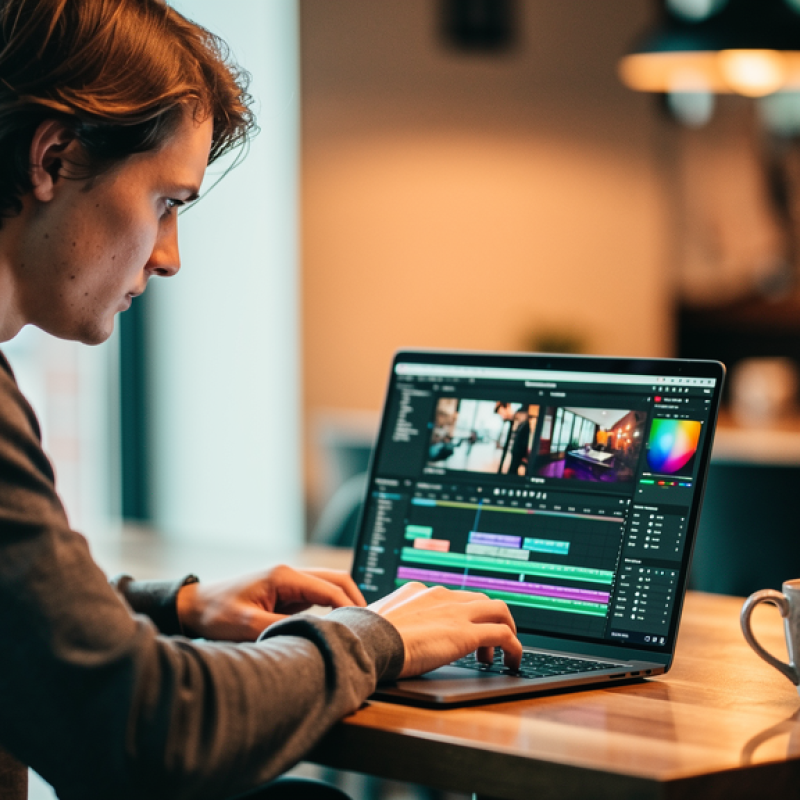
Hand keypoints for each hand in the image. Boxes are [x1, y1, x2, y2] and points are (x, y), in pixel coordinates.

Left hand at [176, 566, 366, 640]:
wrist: (195, 607)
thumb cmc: (216, 613)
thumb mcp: (246, 625)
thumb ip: (280, 628)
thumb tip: (313, 636)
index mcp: (284, 576)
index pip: (329, 589)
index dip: (348, 606)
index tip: (361, 626)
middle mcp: (290, 575)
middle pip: (335, 580)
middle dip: (355, 598)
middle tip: (369, 623)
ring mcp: (289, 584)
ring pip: (328, 587)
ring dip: (345, 602)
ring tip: (358, 625)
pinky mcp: (286, 595)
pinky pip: (317, 597)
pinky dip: (332, 607)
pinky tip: (338, 624)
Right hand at [368, 582, 521, 677]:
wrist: (367, 641)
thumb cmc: (365, 637)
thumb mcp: (378, 621)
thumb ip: (390, 623)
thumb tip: (381, 636)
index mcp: (419, 592)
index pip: (453, 597)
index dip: (463, 615)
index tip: (461, 632)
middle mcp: (440, 596)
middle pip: (479, 599)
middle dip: (488, 620)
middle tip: (486, 645)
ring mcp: (455, 612)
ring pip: (498, 610)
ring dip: (506, 630)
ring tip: (503, 654)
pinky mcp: (466, 633)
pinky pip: (504, 635)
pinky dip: (514, 647)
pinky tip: (512, 661)